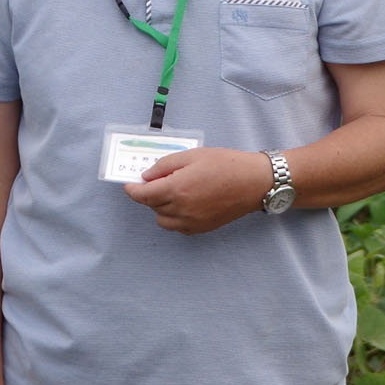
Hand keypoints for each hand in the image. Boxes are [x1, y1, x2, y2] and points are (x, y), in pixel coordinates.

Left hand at [124, 146, 271, 233]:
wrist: (254, 182)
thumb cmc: (226, 165)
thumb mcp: (192, 155)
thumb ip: (165, 166)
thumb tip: (147, 176)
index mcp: (176, 189)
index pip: (143, 196)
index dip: (133, 190)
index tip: (129, 185)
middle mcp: (181, 210)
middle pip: (152, 207)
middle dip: (149, 195)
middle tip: (156, 181)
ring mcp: (192, 222)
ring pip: (163, 220)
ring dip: (160, 208)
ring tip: (172, 192)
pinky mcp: (202, 228)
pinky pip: (178, 227)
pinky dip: (174, 218)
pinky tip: (184, 204)